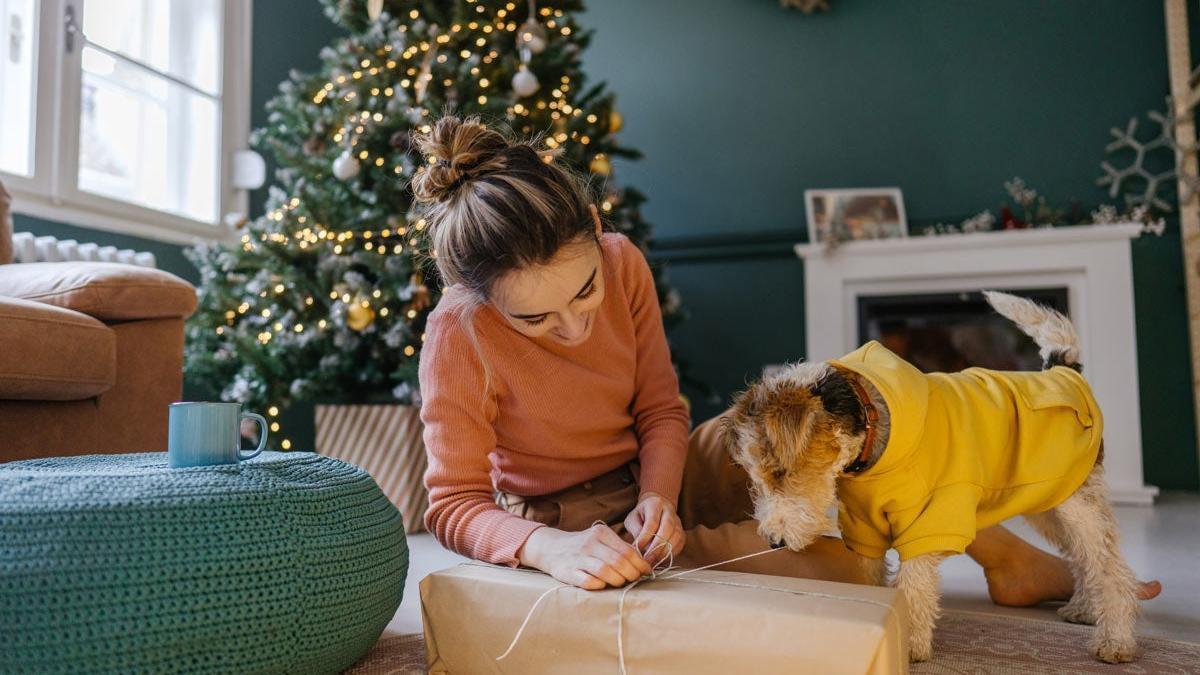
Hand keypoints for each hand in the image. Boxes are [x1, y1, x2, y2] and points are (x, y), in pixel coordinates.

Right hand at [517, 524, 652, 589]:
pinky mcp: (568, 572)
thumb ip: (620, 548)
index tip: (645, 571)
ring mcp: (578, 558)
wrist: (551, 548)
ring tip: (621, 582)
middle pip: (619, 562)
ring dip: (618, 580)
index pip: (627, 551)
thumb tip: (643, 564)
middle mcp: (589, 543)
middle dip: (631, 574)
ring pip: (605, 571)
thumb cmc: (584, 546)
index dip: (640, 564)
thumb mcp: (601, 540)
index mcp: (601, 532)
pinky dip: (599, 585)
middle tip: (634, 579)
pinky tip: (603, 585)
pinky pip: (588, 582)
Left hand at [624, 492, 684, 566]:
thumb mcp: (633, 519)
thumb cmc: (641, 515)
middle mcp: (669, 511)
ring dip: (665, 551)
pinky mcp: (682, 532)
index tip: (637, 549)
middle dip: (657, 546)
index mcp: (655, 504)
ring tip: (653, 562)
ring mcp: (678, 521)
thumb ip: (635, 530)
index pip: (652, 522)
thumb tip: (638, 547)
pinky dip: (671, 553)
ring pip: (676, 536)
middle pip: (667, 528)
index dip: (645, 537)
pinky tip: (661, 560)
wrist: (657, 508)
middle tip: (647, 560)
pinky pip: (680, 544)